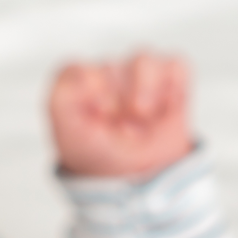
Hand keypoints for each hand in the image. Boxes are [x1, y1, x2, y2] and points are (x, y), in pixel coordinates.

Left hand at [49, 52, 193, 177]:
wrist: (137, 178)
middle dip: (114, 104)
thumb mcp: (69, 132)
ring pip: (141, 60)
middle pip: (109, 69)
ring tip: (141, 118)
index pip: (75, 71)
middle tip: (117, 130)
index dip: (85, 97)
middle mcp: (107, 73)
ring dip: (142, 93)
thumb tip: (87, 74)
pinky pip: (175, 66)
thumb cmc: (101, 152)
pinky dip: (172, 88)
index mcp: (78, 83)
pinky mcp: (171, 77)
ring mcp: (139, 73)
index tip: (96, 119)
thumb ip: (63, 97)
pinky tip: (164, 110)